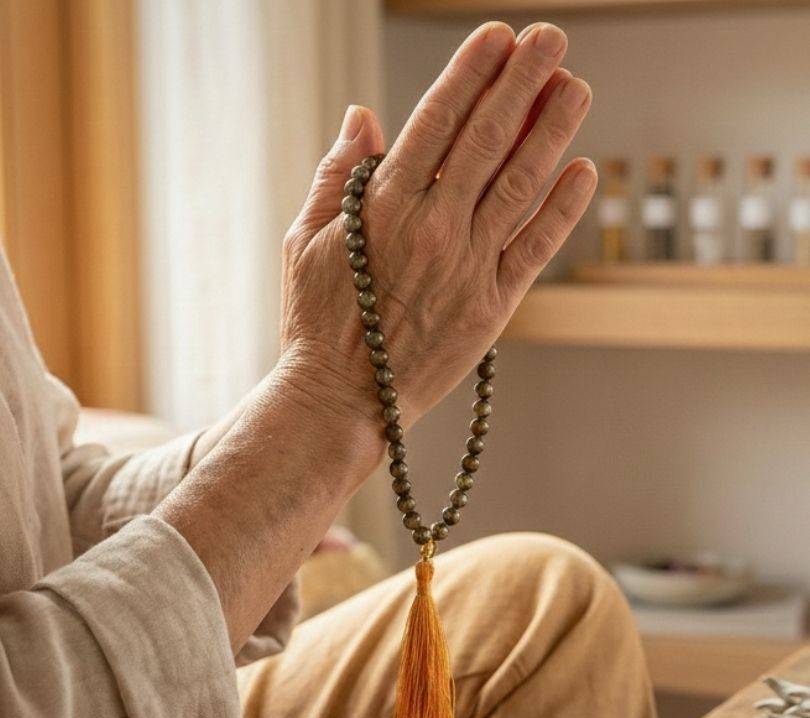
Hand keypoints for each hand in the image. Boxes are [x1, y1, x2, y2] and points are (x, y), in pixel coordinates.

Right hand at [282, 21, 594, 435]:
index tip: (498, 37)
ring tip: (575, 86)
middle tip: (551, 38)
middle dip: (522, 81)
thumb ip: (337, 174)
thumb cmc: (316, 321)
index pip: (437, 120)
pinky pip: (535, 247)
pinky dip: (563, 208)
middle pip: (487, 139)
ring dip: (552, 129)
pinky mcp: (492, 305)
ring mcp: (468, 266)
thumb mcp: (306, 239)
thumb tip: (364, 115)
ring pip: (520, 184)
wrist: (341, 400)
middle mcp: (433, 227)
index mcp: (383, 206)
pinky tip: (584, 170)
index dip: (471, 72)